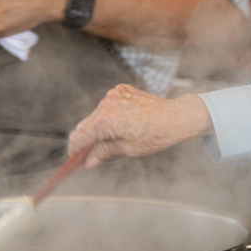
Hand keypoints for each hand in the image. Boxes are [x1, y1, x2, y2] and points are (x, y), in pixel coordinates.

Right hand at [66, 86, 212, 168]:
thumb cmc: (155, 135)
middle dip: (85, 140)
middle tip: (90, 154)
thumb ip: (104, 153)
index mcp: (106, 122)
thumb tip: (88, 161)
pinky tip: (122, 123)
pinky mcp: (121, 89)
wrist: (176, 116)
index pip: (78, 137)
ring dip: (97, 127)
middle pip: (84, 126)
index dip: (74, 150)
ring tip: (112, 138)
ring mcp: (113, 95)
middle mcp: (106, 105)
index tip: (75, 158)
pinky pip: (107, 105)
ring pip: (95, 115)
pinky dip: (108, 115)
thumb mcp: (128, 149)